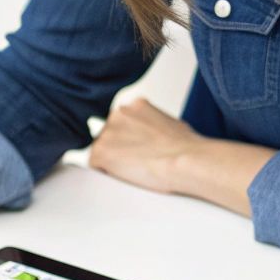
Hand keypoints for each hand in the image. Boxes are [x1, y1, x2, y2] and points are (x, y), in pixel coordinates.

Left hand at [88, 98, 202, 193]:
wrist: (185, 160)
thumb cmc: (185, 147)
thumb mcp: (168, 123)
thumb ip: (150, 124)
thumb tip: (148, 136)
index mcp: (136, 105)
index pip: (122, 120)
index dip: (129, 137)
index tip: (137, 146)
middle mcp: (118, 113)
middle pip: (109, 132)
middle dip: (118, 146)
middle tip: (138, 159)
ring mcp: (107, 132)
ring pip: (100, 148)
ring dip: (112, 158)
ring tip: (135, 168)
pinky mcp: (100, 152)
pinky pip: (94, 164)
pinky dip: (105, 172)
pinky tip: (125, 175)